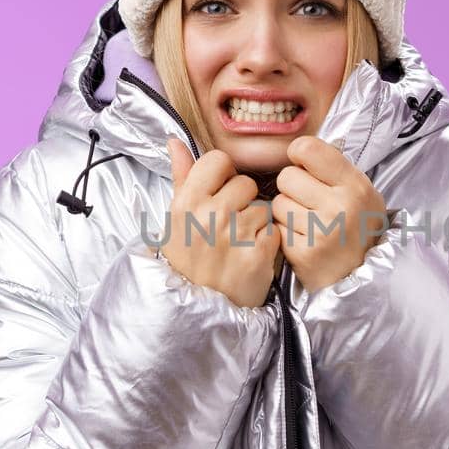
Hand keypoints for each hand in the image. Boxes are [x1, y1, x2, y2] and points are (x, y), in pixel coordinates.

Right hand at [155, 138, 280, 307]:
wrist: (195, 308)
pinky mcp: (258, 254)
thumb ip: (183, 177)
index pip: (218, 160)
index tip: (220, 190)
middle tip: (228, 225)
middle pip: (245, 183)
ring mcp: (236, 234)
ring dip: (256, 223)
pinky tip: (249, 255)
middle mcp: (210, 214)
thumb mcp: (175, 218)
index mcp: (187, 202)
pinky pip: (273, 230)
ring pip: (263, 207)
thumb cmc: (186, 259)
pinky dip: (266, 242)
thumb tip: (175, 140)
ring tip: (238, 242)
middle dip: (242, 201)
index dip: (224, 174)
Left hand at [272, 136, 390, 292]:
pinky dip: (285, 233)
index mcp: (355, 185)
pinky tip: (303, 240)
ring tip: (307, 223)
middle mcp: (341, 207)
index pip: (308, 148)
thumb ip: (333, 169)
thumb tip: (297, 148)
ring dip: (286, 212)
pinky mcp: (303, 254)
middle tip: (308, 202)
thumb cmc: (356, 227)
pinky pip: (276, 228)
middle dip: (292, 188)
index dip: (299, 155)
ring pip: (278, 203)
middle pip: (286, 176)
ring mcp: (322, 232)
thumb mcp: (360, 191)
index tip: (304, 166)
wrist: (362, 276)